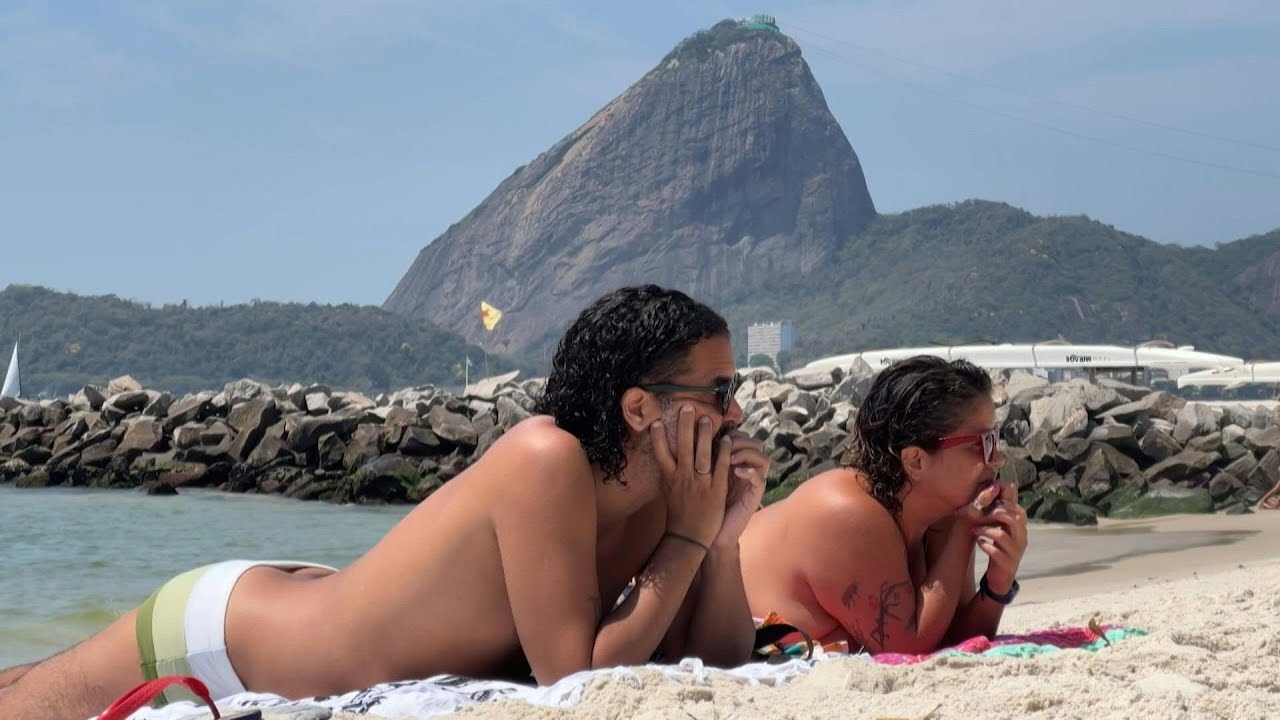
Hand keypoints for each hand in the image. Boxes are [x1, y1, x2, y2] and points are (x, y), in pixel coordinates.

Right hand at [651, 404, 729, 547]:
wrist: (689, 537)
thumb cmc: (678, 513)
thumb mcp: (668, 490)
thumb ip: (668, 472)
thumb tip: (663, 454)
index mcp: (670, 479)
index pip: (662, 454)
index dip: (659, 438)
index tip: (658, 421)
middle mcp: (683, 478)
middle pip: (684, 448)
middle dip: (685, 427)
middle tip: (687, 407)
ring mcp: (700, 484)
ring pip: (702, 455)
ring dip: (705, 435)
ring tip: (707, 418)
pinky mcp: (716, 491)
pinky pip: (720, 468)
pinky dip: (723, 453)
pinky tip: (727, 439)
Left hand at [710, 430, 767, 548]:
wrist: (712, 533)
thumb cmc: (704, 504)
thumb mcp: (702, 477)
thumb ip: (703, 457)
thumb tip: (689, 435)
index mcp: (734, 461)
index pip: (741, 436)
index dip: (730, 432)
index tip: (714, 436)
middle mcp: (747, 468)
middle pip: (754, 443)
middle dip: (739, 440)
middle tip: (723, 444)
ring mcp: (753, 481)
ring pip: (762, 457)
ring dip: (746, 453)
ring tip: (729, 458)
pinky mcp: (755, 495)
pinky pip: (760, 478)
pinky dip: (750, 471)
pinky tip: (737, 471)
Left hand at [968, 483, 1028, 593]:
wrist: (1002, 577)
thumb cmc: (1000, 549)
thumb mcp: (1002, 530)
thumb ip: (1000, 513)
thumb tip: (997, 488)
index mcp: (1021, 529)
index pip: (1020, 511)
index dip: (1006, 503)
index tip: (992, 502)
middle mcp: (1021, 539)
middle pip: (1015, 519)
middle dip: (997, 513)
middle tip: (983, 514)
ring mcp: (1015, 552)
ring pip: (1001, 534)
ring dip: (985, 529)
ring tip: (975, 530)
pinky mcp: (1007, 564)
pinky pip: (996, 552)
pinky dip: (985, 545)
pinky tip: (979, 543)